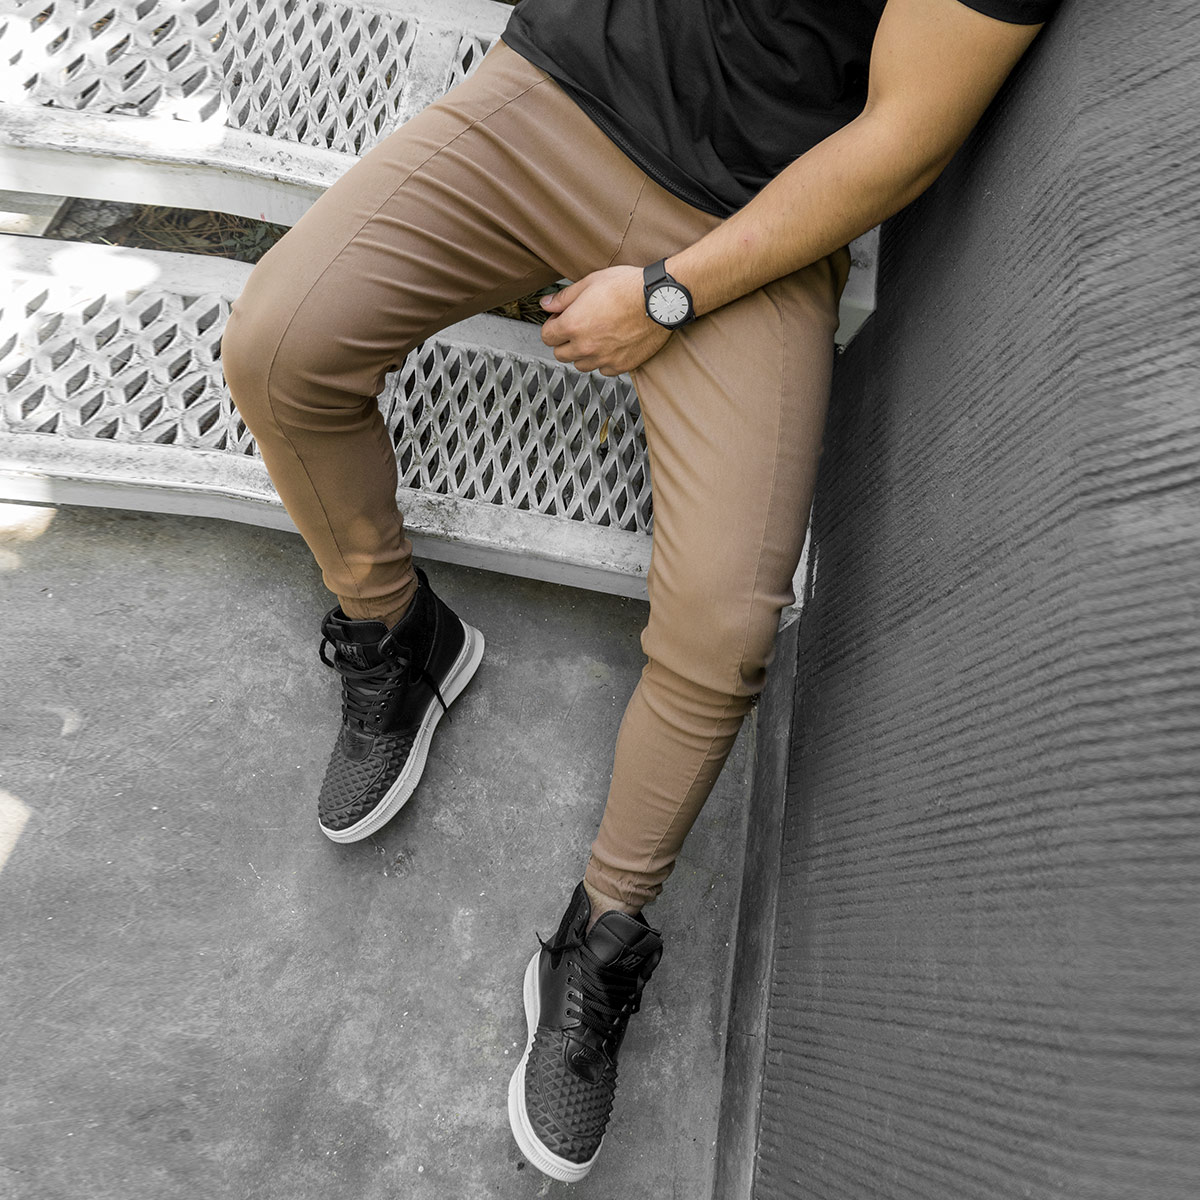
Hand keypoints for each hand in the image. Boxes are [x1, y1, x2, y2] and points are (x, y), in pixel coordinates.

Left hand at [539, 266, 671, 375]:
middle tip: (576, 328)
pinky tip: (610, 345)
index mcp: (573, 325)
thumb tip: (547, 304)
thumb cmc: (627, 287)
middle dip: (564, 341)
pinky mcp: (621, 365)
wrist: (658, 300)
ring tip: (595, 336)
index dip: (552, 326)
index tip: (560, 320)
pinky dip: (603, 360)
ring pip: (581, 365)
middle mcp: (585, 346)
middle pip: (560, 354)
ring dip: (582, 353)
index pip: (547, 336)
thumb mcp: (590, 282)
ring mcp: (603, 358)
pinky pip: (604, 370)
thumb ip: (564, 298)